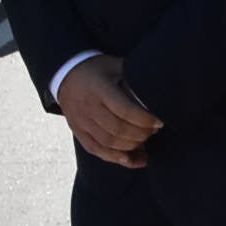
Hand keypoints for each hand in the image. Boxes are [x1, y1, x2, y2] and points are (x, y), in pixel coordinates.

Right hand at [57, 53, 161, 167]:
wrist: (66, 73)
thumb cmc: (99, 69)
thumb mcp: (117, 66)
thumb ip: (134, 81)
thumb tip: (158, 98)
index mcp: (100, 89)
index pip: (125, 110)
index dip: (145, 120)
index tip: (159, 122)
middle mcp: (88, 107)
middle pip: (117, 129)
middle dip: (141, 135)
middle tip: (153, 132)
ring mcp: (80, 121)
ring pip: (107, 142)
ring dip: (130, 147)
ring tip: (144, 142)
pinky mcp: (77, 131)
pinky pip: (95, 149)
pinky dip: (114, 157)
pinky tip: (130, 159)